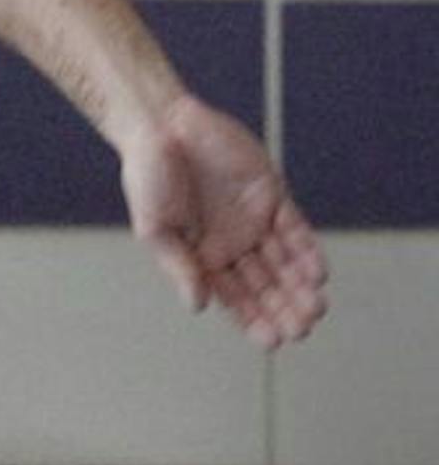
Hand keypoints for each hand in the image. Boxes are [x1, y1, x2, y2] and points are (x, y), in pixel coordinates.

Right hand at [120, 96, 328, 348]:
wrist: (160, 123)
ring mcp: (254, 219)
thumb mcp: (155, 228)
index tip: (272, 342)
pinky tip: (316, 274)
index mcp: (203, 255)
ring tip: (314, 308)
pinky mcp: (271, 193)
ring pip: (285, 262)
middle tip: (302, 329)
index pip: (235, 297)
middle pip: (266, 285)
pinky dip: (306, 250)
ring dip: (300, 286)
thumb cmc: (147, 174)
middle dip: (284, 308)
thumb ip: (179, 267)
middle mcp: (233, 242)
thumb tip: (198, 306)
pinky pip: (294, 227)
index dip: (254, 320)